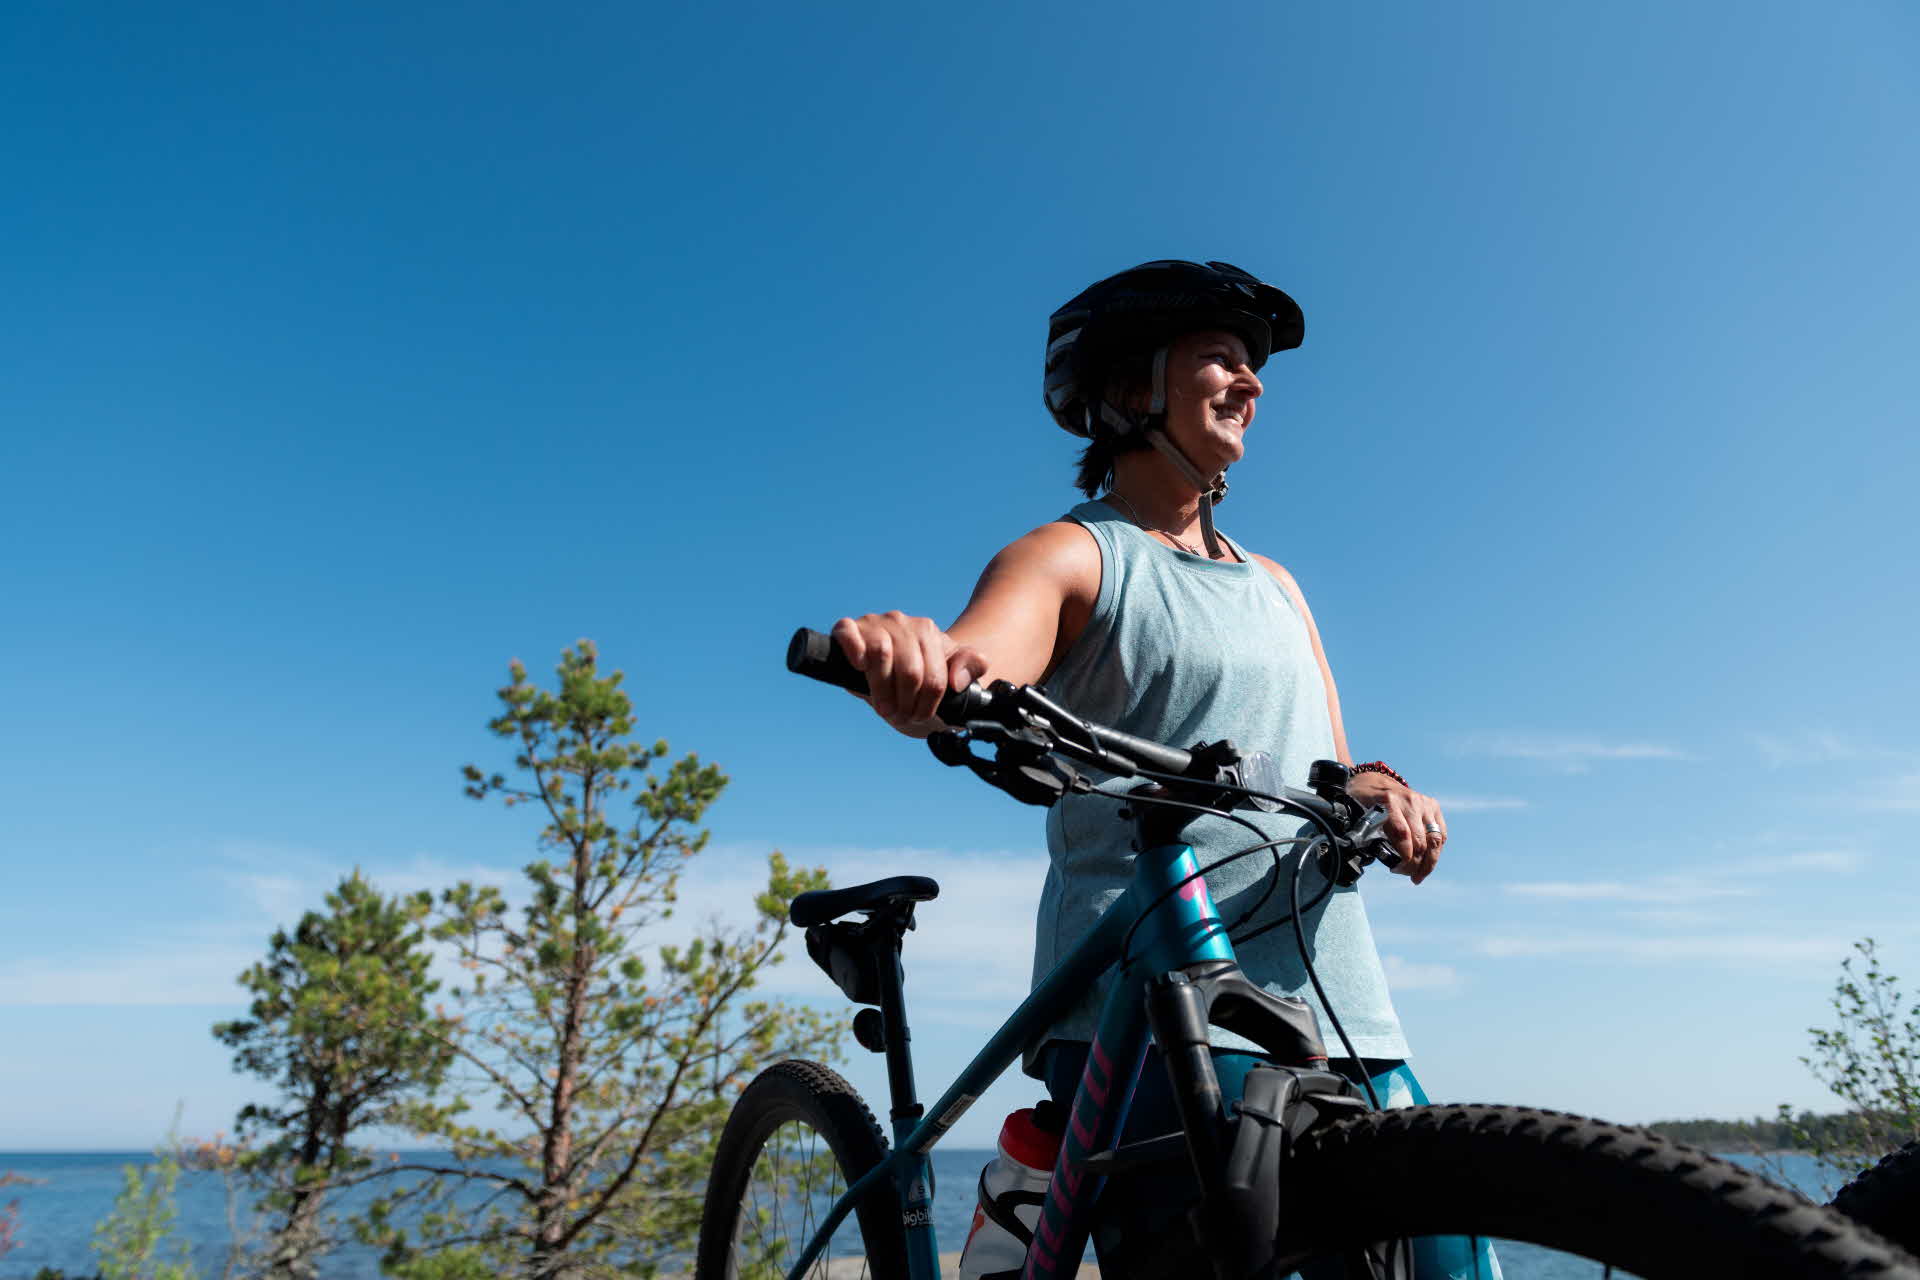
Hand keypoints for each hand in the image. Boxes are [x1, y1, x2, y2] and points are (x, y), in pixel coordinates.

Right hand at [830, 612, 989, 736]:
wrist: (894, 670)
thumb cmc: (923, 672)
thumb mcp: (955, 671)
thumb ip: (972, 665)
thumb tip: (957, 680)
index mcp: (927, 632)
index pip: (934, 677)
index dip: (928, 705)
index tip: (921, 716)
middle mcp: (901, 623)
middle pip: (910, 671)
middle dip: (906, 703)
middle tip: (902, 716)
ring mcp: (875, 624)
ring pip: (881, 653)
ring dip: (882, 691)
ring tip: (884, 707)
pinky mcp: (850, 629)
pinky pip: (848, 632)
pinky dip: (853, 649)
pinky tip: (860, 667)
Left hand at [1346, 771, 1445, 884]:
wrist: (1373, 781)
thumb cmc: (1364, 802)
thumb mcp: (1358, 814)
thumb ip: (1366, 833)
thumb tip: (1375, 858)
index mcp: (1388, 802)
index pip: (1402, 834)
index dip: (1404, 857)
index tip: (1397, 869)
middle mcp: (1409, 801)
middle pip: (1420, 841)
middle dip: (1416, 864)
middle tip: (1408, 875)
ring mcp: (1423, 802)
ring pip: (1435, 839)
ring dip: (1429, 862)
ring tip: (1420, 875)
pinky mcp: (1433, 805)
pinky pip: (1441, 834)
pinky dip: (1436, 851)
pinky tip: (1427, 862)